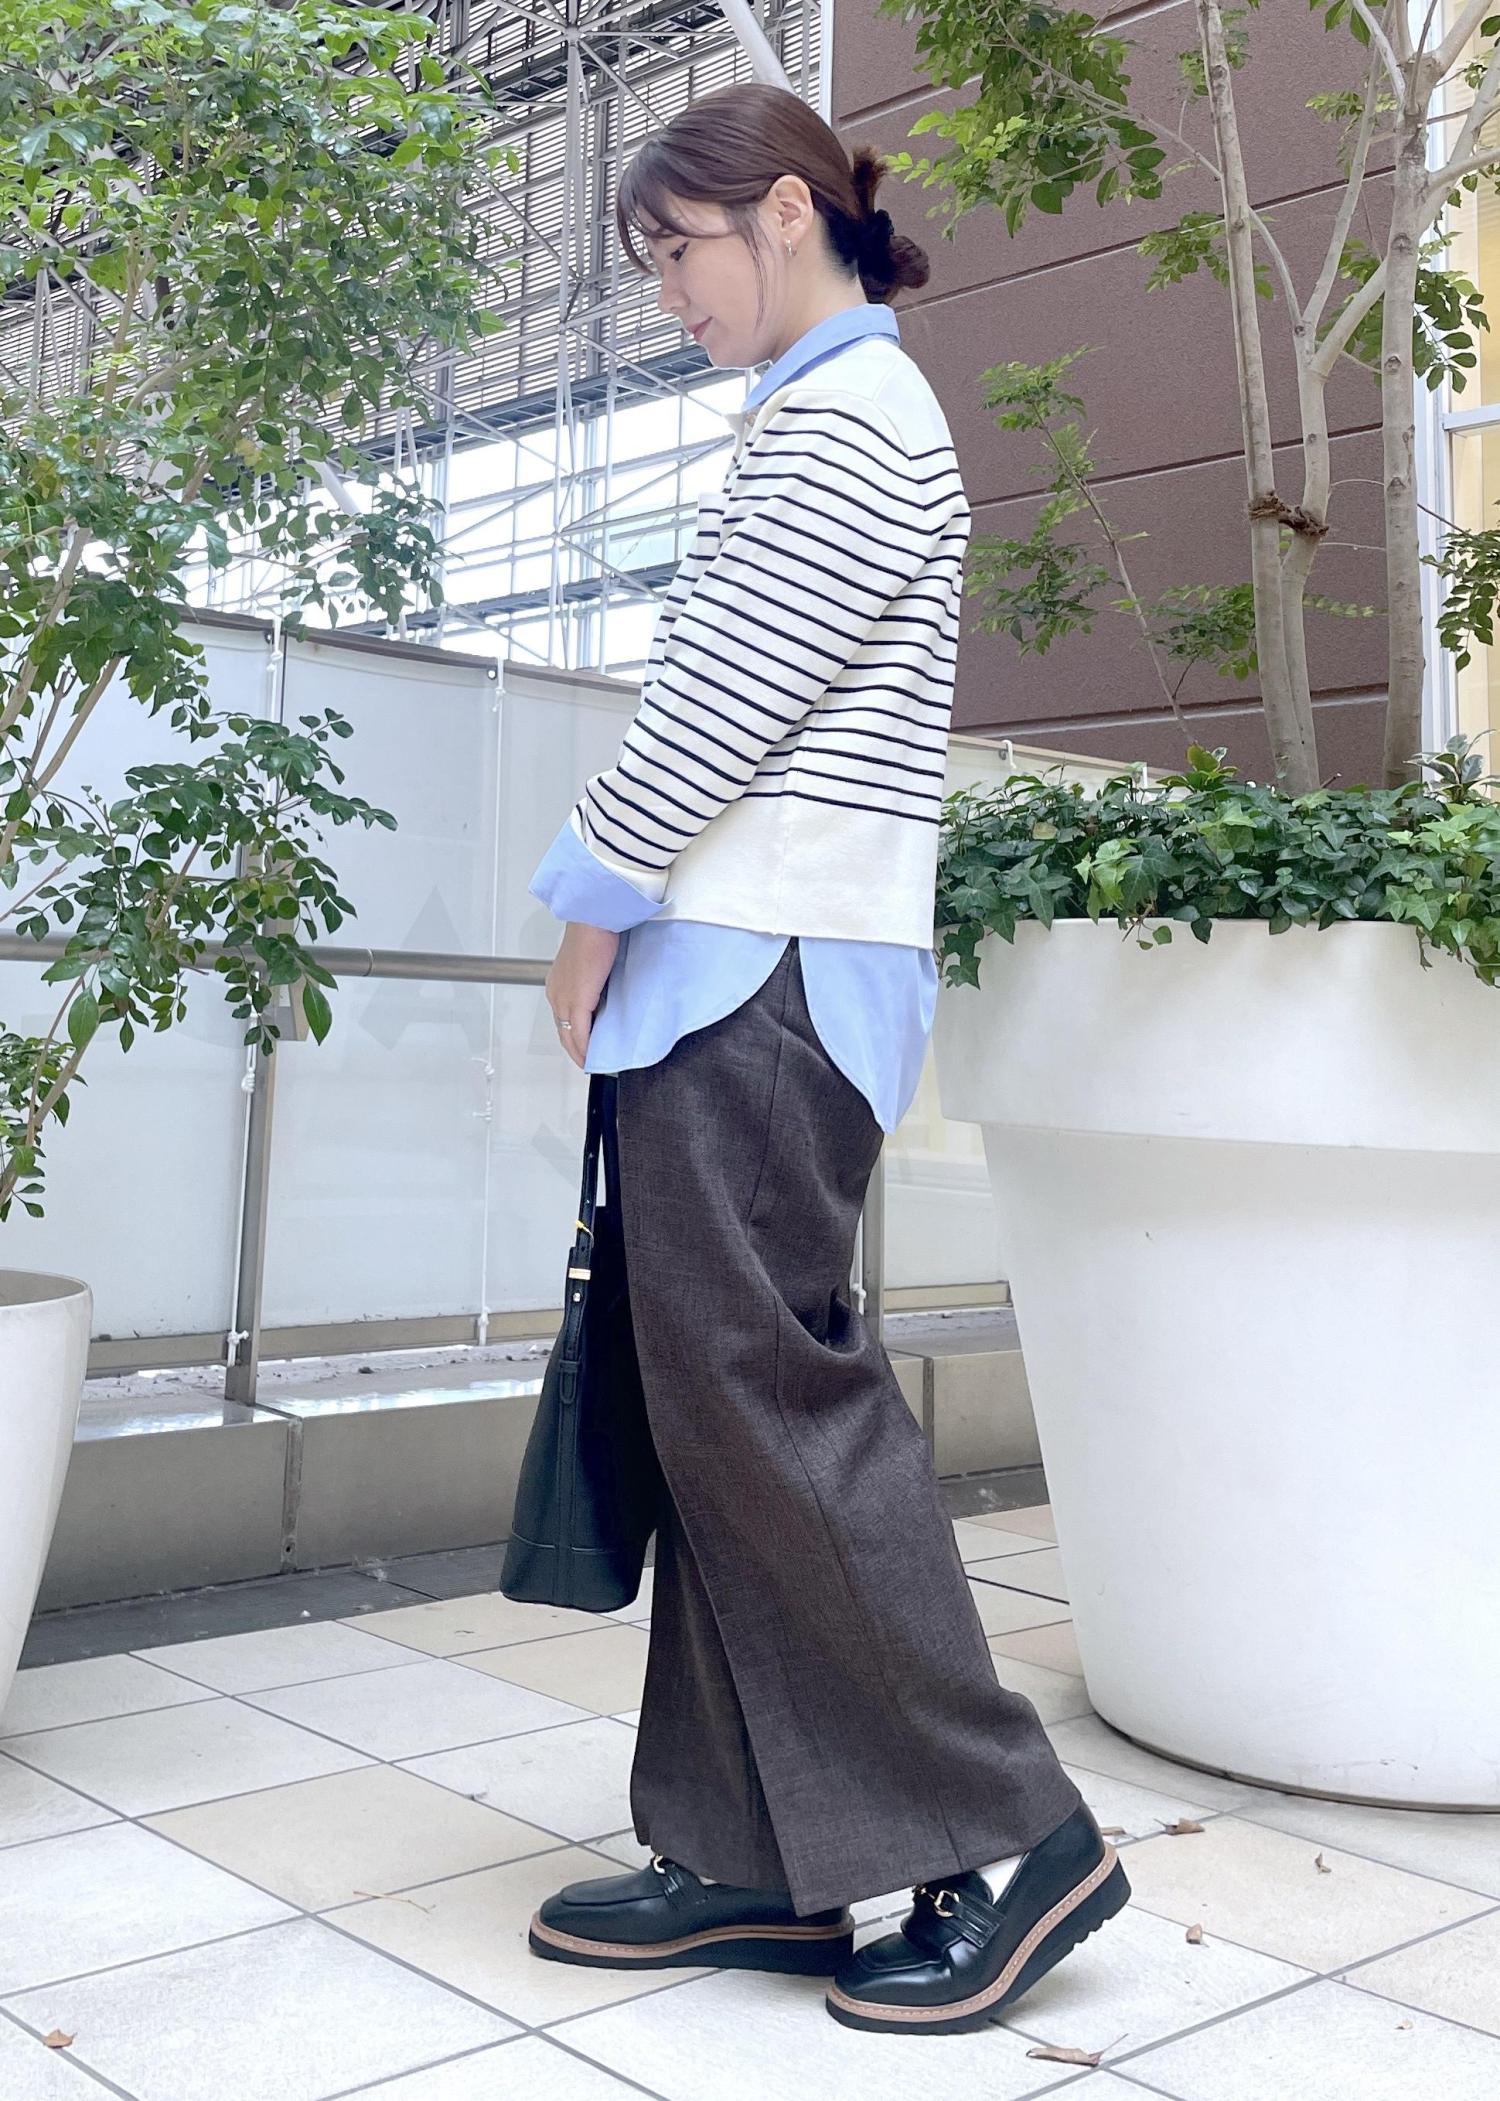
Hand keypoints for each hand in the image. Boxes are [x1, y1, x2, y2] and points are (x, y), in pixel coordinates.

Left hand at [545, 921, 619, 1068]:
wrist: (594, 920)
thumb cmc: (597, 932)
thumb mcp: (594, 964)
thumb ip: (597, 983)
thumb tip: (608, 997)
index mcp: (559, 983)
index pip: (564, 1018)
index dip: (574, 1036)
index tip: (587, 1046)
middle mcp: (556, 993)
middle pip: (563, 1032)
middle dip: (576, 1050)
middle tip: (590, 1061)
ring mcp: (564, 998)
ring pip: (569, 1036)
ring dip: (581, 1052)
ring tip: (594, 1063)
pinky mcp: (576, 1001)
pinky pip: (579, 1033)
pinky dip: (586, 1047)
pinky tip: (594, 1057)